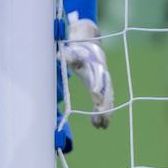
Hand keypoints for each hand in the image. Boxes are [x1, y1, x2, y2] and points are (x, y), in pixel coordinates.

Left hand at [62, 12, 112, 128]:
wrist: (87, 40)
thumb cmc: (77, 47)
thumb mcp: (71, 50)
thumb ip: (68, 56)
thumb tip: (59, 58)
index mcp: (95, 68)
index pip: (98, 83)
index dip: (98, 93)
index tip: (97, 103)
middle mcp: (102, 76)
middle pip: (105, 94)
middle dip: (104, 109)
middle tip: (101, 123)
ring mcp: (103, 81)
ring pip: (107, 99)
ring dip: (105, 113)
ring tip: (101, 127)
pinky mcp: (102, 85)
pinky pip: (105, 100)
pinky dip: (104, 111)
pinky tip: (100, 124)